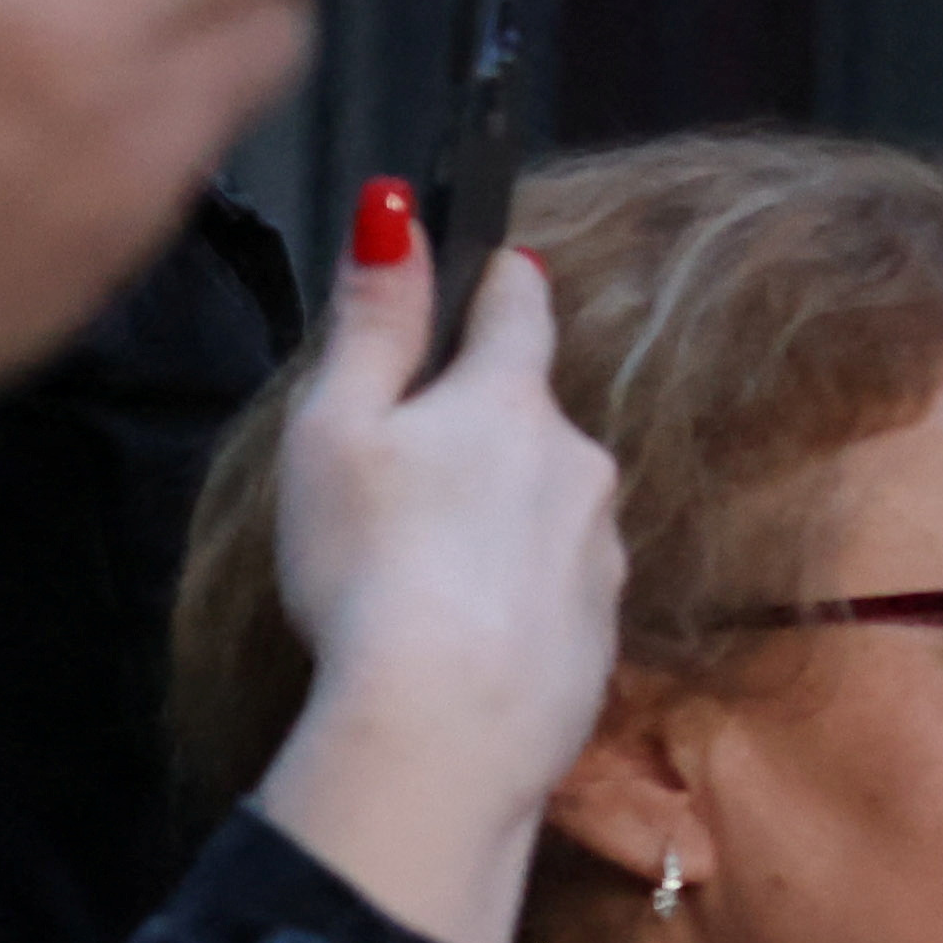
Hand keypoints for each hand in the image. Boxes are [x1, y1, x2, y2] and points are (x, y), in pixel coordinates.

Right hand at [249, 219, 619, 942]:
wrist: (444, 731)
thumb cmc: (370, 571)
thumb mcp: (338, 426)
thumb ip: (375, 321)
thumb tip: (394, 211)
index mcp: (511, 402)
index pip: (518, 306)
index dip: (496, 281)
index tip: (492, 270)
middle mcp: (580, 465)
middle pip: (528, 415)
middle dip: (475, 426)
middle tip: (400, 467)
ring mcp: (602, 552)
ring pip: (545, 502)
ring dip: (494, 514)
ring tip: (418, 564)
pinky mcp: (603, 631)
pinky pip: (551, 584)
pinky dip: (508, 590)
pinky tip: (456, 626)